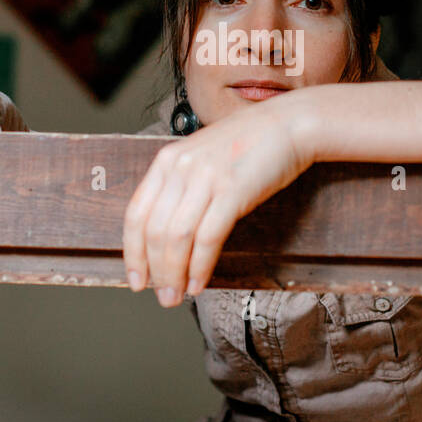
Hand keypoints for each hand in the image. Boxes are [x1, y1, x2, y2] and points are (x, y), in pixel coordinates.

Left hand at [122, 92, 317, 305]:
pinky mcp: (232, 191)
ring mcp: (206, 178)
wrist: (289, 124)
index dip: (132, 252)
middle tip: (162, 297)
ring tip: (177, 296)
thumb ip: (183, 186)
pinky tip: (199, 283)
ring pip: (176, 237)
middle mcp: (181, 168)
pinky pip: (207, 238)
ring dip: (173, 274)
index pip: (136, 213)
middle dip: (154, 270)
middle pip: (154, 230)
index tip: (136, 277)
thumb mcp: (203, 158)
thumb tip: (169, 234)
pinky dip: (200, 266)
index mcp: (168, 160)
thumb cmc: (250, 145)